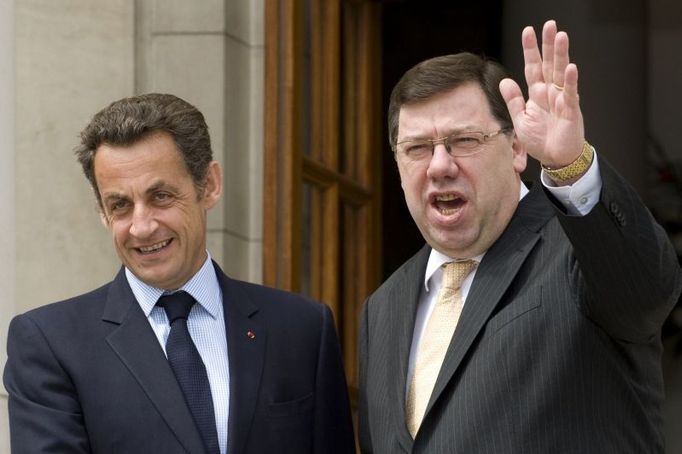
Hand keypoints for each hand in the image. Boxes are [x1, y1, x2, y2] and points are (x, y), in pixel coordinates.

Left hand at [499, 20, 584, 167]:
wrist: (555, 159)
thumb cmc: (540, 141)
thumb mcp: (520, 120)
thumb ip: (513, 101)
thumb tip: (504, 81)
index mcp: (537, 94)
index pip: (532, 67)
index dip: (530, 50)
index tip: (528, 31)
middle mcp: (550, 92)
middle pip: (549, 64)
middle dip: (548, 45)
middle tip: (549, 25)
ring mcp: (562, 99)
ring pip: (561, 73)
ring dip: (561, 55)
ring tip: (561, 36)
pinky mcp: (571, 111)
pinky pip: (570, 93)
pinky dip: (570, 81)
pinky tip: (570, 67)